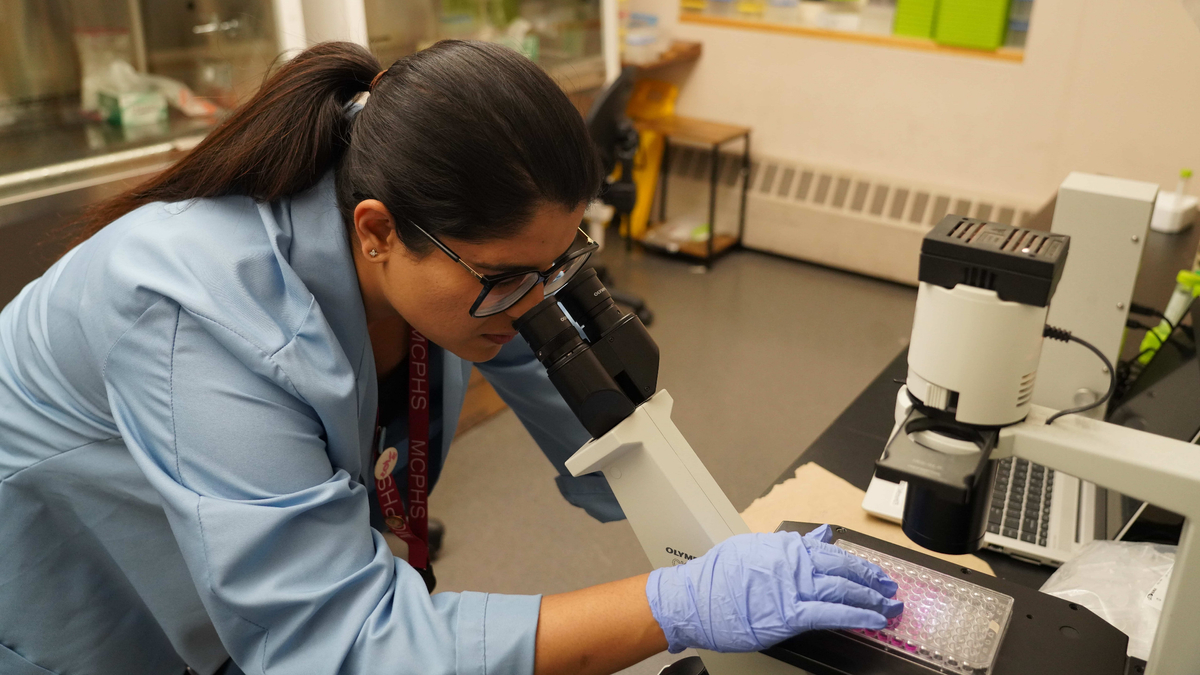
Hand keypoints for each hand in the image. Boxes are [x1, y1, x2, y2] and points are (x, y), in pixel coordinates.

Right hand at [645, 525, 902, 652]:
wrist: (691, 599)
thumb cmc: (715, 578)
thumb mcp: (753, 548)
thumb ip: (789, 544)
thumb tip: (820, 537)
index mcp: (785, 547)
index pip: (833, 552)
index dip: (858, 564)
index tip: (873, 572)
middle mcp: (793, 563)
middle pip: (845, 569)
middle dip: (873, 580)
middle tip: (890, 589)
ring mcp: (792, 587)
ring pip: (844, 590)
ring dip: (872, 599)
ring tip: (889, 608)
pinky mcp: (789, 614)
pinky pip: (832, 613)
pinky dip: (858, 616)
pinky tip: (873, 620)